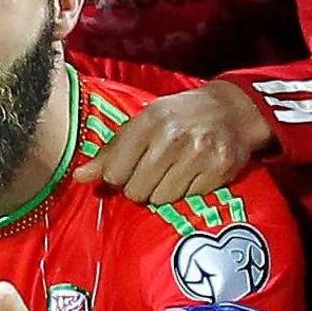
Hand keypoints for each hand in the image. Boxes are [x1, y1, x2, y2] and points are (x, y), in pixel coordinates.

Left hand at [76, 80, 273, 202]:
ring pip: (161, 199)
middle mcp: (172, 138)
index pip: (115, 172)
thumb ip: (111, 151)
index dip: (118, 177)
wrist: (231, 110)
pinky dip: (186, 193)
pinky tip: (191, 175)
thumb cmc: (178, 117)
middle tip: (152, 173)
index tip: (129, 169)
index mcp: (148, 122)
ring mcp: (198, 155)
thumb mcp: (142, 123)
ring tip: (172, 174)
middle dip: (140, 187)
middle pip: (136, 191)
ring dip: (163, 193)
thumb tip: (80, 176)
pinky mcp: (218, 170)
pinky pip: (188, 199)